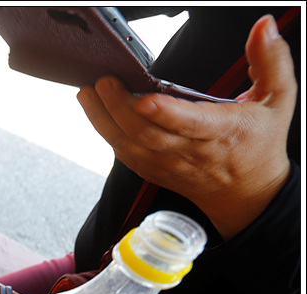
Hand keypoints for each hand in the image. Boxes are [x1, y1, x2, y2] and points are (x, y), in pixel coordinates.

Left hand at [77, 14, 295, 239]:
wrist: (245, 193)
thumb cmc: (261, 141)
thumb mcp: (279, 99)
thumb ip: (272, 61)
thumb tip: (264, 26)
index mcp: (222, 133)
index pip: (191, 124)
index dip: (166, 114)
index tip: (145, 99)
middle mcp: (190, 152)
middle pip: (149, 134)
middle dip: (120, 109)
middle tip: (103, 82)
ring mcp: (167, 164)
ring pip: (130, 146)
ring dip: (103, 120)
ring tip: (87, 94)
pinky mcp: (152, 170)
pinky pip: (124, 154)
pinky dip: (106, 133)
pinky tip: (93, 111)